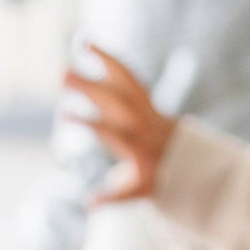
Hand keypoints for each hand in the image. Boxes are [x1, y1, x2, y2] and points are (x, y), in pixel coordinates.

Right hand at [62, 46, 176, 205]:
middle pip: (115, 102)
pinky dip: (111, 60)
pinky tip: (88, 44)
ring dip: (104, 62)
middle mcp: (142, 124)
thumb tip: (88, 205)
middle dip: (90, 87)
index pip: (110, 133)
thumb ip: (112, 197)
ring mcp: (146, 109)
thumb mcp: (136, 192)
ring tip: (80, 45)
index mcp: (137, 148)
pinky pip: (130, 76)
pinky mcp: (146, 98)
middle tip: (62, 74)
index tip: (65, 113)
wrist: (188, 160)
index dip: (89, 123)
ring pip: (126, 82)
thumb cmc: (155, 179)